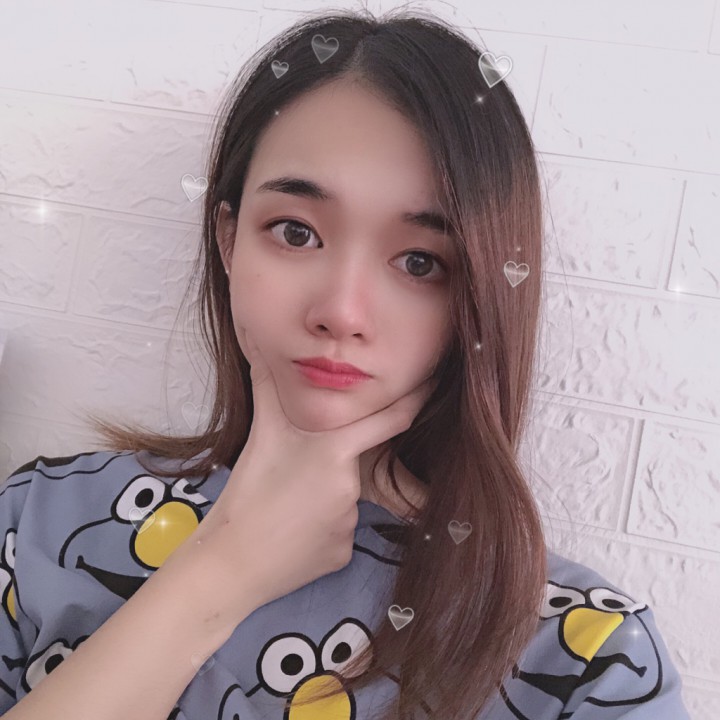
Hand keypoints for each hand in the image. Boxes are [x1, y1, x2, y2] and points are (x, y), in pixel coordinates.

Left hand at [181, 328, 435, 620]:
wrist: (234, 560)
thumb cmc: (293, 559)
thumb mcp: (342, 540)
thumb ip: (358, 503)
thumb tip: (360, 487)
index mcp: (344, 457)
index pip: (396, 415)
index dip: (419, 394)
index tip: (434, 374)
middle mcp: (319, 430)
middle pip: (362, 389)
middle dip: (384, 371)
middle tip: (400, 346)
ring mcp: (286, 423)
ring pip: (313, 379)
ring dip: (326, 356)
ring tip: (329, 317)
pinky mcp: (260, 424)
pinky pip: (266, 384)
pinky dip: (262, 354)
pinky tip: (257, 324)